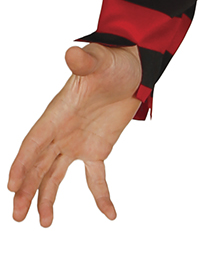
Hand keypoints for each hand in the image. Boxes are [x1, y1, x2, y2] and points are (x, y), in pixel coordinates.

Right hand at [8, 42, 142, 226]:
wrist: (132, 67)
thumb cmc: (112, 61)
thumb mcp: (99, 60)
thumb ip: (85, 61)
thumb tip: (73, 53)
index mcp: (56, 113)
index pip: (34, 142)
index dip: (23, 164)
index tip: (12, 186)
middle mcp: (61, 131)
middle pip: (38, 165)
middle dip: (26, 191)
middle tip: (17, 216)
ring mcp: (76, 142)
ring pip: (55, 175)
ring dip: (47, 198)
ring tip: (43, 224)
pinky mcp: (97, 149)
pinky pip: (96, 178)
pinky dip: (101, 196)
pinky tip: (110, 214)